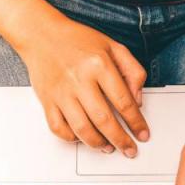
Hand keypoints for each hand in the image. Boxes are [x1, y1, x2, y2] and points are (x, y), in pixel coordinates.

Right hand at [17, 18, 148, 157]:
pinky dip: (71, 138)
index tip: (142, 133)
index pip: (123, 101)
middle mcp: (79, 80)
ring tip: (108, 147)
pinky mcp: (47, 101)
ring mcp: (61, 93)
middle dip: (121, 140)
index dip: (136, 122)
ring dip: (98, 144)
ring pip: (81, 128)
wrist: (41, 35)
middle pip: (104, 120)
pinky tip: (81, 138)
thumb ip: (132, 71)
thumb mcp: (113, 47)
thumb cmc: (77, 41)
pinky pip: (58, 128)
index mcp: (99, 65)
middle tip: (129, 149)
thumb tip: (137, 100)